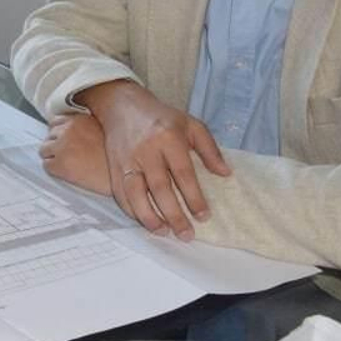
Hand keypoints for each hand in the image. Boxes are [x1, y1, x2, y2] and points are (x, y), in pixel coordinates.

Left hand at [39, 114, 112, 195]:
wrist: (127, 178)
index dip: (60, 133)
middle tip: (67, 155)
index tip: (65, 141)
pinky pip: (47, 166)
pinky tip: (66, 173)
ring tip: (67, 164)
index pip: (56, 122)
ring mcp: (62, 147)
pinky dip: (53, 170)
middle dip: (56, 144)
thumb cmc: (119, 158)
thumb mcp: (106, 133)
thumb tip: (79, 133)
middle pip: (49, 135)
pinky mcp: (60, 165)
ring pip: (44, 150)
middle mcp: (68, 130)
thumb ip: (89, 128)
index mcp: (79, 120)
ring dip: (52, 156)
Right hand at [80, 79, 230, 240]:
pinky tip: (144, 221)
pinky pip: (120, 193)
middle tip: (186, 234)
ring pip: (136, 193)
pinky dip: (131, 210)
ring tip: (164, 232)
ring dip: (149, 216)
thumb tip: (225, 174)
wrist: (122, 105)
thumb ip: (210, 149)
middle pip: (160, 187)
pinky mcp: (114, 166)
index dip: (194, 197)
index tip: (204, 217)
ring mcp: (127, 159)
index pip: (183, 173)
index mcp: (169, 138)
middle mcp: (147, 150)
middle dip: (174, 214)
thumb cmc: (162, 118)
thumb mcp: (191, 124)